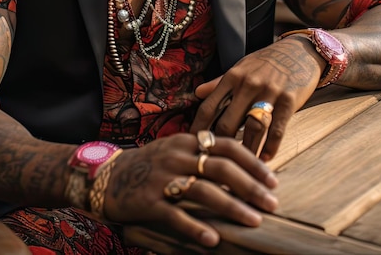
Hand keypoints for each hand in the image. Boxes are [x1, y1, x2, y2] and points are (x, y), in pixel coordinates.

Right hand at [103, 132, 277, 247]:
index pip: (226, 145)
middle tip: (272, 203)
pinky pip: (175, 216)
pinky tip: (213, 239)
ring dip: (232, 206)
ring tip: (253, 221)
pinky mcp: (148, 201)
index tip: (273, 179)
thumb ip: (203, 152)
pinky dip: (195, 228)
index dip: (252, 162)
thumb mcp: (176, 150)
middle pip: (220, 167)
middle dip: (250, 186)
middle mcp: (177, 156)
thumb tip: (242, 160)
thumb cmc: (150, 165)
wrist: (107, 176)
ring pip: (203, 191)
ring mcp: (162, 178)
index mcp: (187, 141)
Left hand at [190, 37, 324, 159]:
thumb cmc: (266, 62)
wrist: (299, 51)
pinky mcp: (289, 100)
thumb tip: (197, 93)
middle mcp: (248, 84)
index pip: (209, 106)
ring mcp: (269, 92)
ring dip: (247, 150)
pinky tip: (265, 158)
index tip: (194, 144)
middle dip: (220, 144)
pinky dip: (270, 146)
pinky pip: (277, 129)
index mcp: (233, 76)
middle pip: (228, 122)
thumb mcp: (241, 67)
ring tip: (241, 165)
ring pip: (253, 129)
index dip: (199, 128)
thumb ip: (219, 82)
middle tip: (217, 161)